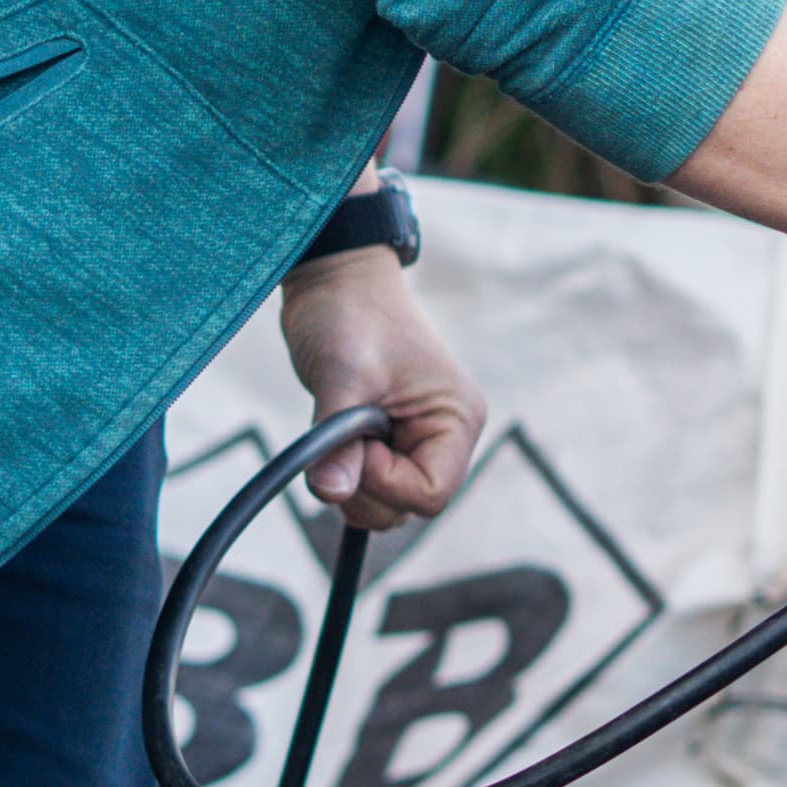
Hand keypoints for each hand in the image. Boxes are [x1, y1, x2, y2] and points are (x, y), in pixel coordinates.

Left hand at [277, 240, 484, 529]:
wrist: (335, 279)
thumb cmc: (350, 313)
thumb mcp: (342, 375)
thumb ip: (337, 439)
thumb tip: (330, 492)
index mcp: (455, 419)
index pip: (431, 494)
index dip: (385, 482)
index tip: (355, 442)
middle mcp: (445, 435)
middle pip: (407, 506)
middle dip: (363, 488)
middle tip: (334, 441)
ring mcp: (417, 439)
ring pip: (386, 503)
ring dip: (350, 483)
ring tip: (333, 432)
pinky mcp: (389, 440)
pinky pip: (370, 485)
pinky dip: (345, 475)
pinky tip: (331, 442)